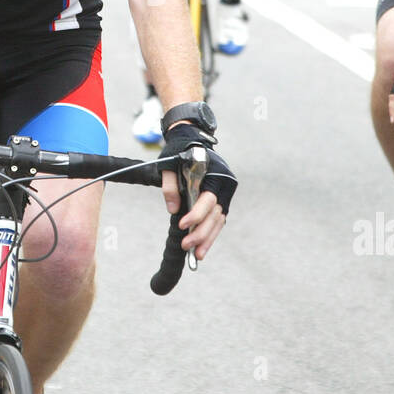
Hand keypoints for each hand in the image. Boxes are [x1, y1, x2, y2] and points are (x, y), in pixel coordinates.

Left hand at [157, 122, 234, 260]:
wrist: (191, 139)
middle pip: (215, 214)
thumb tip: (173, 210)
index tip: (183, 225)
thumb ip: (170, 186)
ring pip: (218, 221)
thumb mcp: (169, 165)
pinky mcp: (221, 200)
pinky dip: (210, 235)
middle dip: (201, 232)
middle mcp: (225, 185)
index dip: (196, 215)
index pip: (208, 200)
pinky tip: (202, 248)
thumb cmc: (179, 151)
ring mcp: (225, 193)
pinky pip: (217, 221)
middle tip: (186, 246)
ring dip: (207, 239)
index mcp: (215, 174)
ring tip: (196, 255)